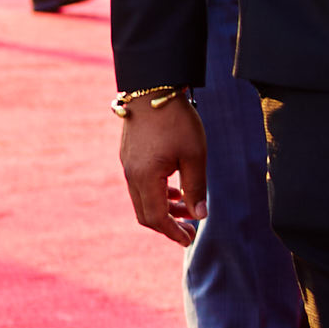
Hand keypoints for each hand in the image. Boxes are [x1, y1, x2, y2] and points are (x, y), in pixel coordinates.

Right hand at [121, 95, 207, 246]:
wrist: (152, 87)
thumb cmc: (177, 120)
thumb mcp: (195, 155)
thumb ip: (197, 187)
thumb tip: (201, 216)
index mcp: (146, 178)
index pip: (156, 218)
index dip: (173, 233)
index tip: (189, 240)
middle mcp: (131, 175)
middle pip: (145, 214)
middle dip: (168, 226)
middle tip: (190, 230)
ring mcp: (127, 165)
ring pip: (142, 200)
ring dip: (164, 209)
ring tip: (187, 209)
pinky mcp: (128, 156)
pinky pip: (140, 185)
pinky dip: (157, 194)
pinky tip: (175, 190)